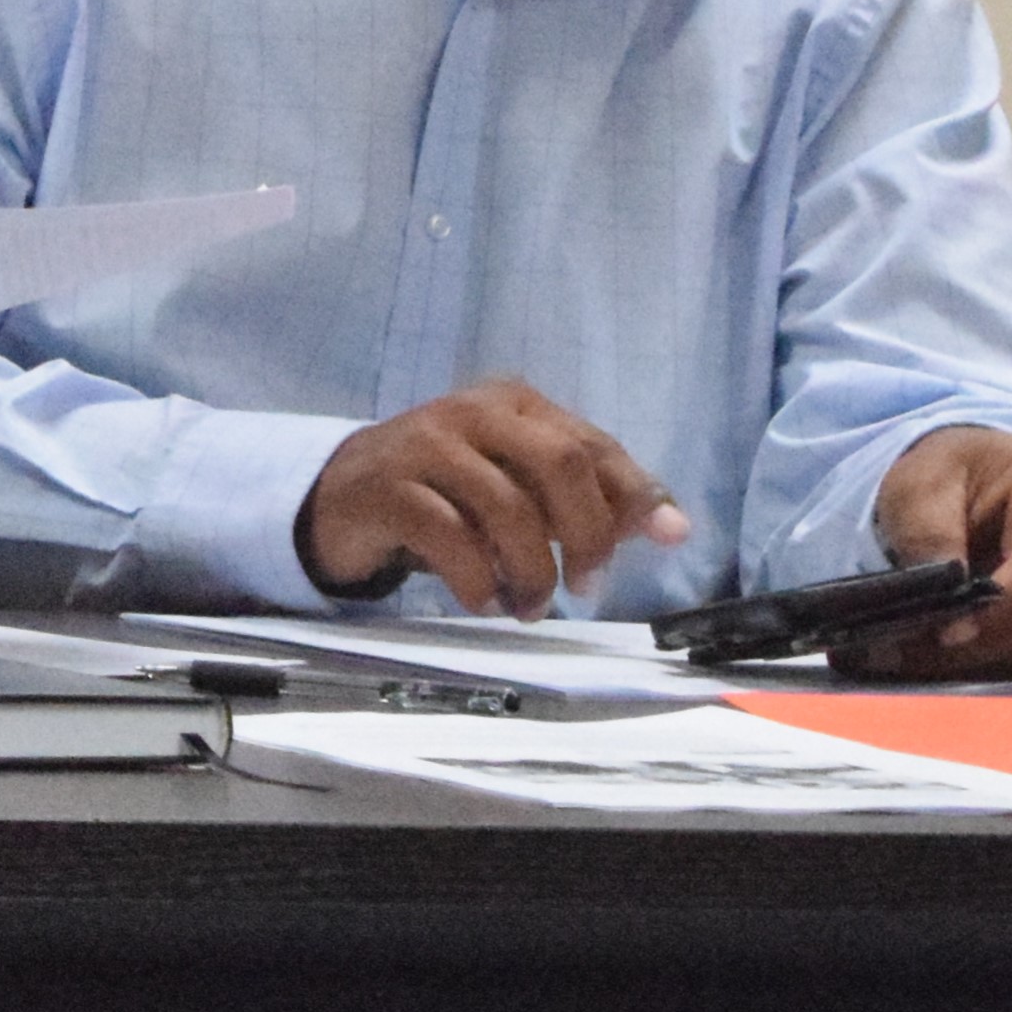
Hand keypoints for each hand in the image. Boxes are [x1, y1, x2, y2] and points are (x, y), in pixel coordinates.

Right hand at [297, 377, 688, 614]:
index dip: (637, 493)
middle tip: (587, 584)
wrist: (342, 493)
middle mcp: (474, 412)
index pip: (594, 444)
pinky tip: (483, 598)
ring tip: (529, 606)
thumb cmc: (448, 493)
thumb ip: (588, 500)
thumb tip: (669, 526)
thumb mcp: (520, 486)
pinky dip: (478, 580)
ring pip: (507, 505)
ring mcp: (426, 444)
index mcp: (516, 405)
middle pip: (560, 463)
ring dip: (531, 571)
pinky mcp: (387, 486)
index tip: (667, 539)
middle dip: (587, 533)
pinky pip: (449, 536)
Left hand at [844, 426, 1011, 675]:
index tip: (951, 631)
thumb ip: (931, 533)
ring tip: (913, 657)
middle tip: (910, 652)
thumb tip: (947, 597)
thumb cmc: (950, 471)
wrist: (973, 476)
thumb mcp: (922, 484)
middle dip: (981, 636)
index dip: (1001, 599)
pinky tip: (939, 659)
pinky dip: (989, 660)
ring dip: (981, 655)